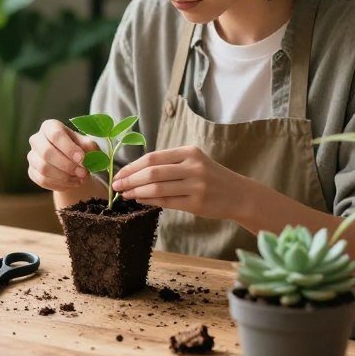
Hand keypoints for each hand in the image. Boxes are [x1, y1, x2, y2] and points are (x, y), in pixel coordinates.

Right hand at [27, 120, 100, 191]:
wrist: (72, 163)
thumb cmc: (79, 148)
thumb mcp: (87, 144)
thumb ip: (89, 147)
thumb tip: (86, 157)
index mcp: (50, 126)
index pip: (55, 135)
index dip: (69, 148)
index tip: (81, 158)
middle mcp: (37, 139)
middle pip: (46, 152)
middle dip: (67, 165)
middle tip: (83, 172)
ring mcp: (32, 156)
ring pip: (44, 169)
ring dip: (64, 177)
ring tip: (80, 179)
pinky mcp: (32, 171)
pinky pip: (43, 180)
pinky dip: (60, 184)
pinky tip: (72, 183)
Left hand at [111, 145, 248, 220]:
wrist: (238, 194)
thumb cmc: (211, 177)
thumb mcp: (194, 162)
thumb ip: (170, 164)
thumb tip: (136, 171)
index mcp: (190, 152)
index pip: (154, 157)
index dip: (133, 166)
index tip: (119, 173)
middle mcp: (193, 167)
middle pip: (153, 172)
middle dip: (130, 179)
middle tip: (116, 186)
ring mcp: (196, 185)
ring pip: (158, 188)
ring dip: (137, 192)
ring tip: (125, 194)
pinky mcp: (197, 203)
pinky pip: (167, 202)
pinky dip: (150, 201)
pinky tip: (140, 201)